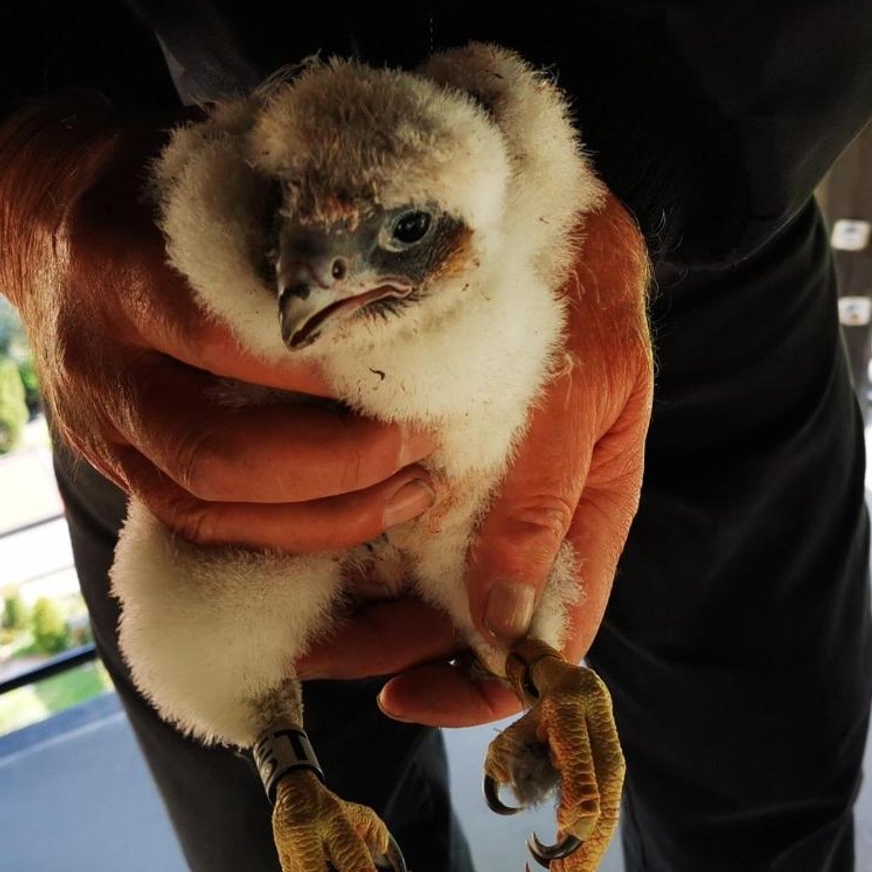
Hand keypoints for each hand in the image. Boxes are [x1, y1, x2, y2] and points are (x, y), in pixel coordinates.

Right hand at [0, 92, 438, 554]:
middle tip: (423, 436)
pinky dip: (292, 531)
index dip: (321, 366)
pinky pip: (204, 524)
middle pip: (216, 451)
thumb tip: (413, 227)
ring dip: (326, 512)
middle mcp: (100, 362)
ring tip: (416, 486)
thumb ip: (289, 197)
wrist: (41, 221)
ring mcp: (99, 428)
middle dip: (337, 462)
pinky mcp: (115, 469)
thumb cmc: (152, 184)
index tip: (415, 364)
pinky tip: (366, 509)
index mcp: (117, 267)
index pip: (223, 337)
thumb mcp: (208, 158)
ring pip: (210, 506)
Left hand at [300, 196, 653, 723]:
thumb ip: (544, 493)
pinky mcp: (412, 444)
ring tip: (284, 606)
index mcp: (586, 509)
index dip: (480, 686)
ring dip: (354, 606)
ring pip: (410, 581)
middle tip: (311, 653)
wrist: (525, 177)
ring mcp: (468, 482)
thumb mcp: (583, 376)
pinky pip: (373, 517)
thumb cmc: (577, 271)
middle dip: (390, 649)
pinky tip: (285, 537)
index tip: (405, 694)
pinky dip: (335, 539)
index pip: (548, 636)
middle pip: (462, 623)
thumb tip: (506, 620)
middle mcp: (523, 511)